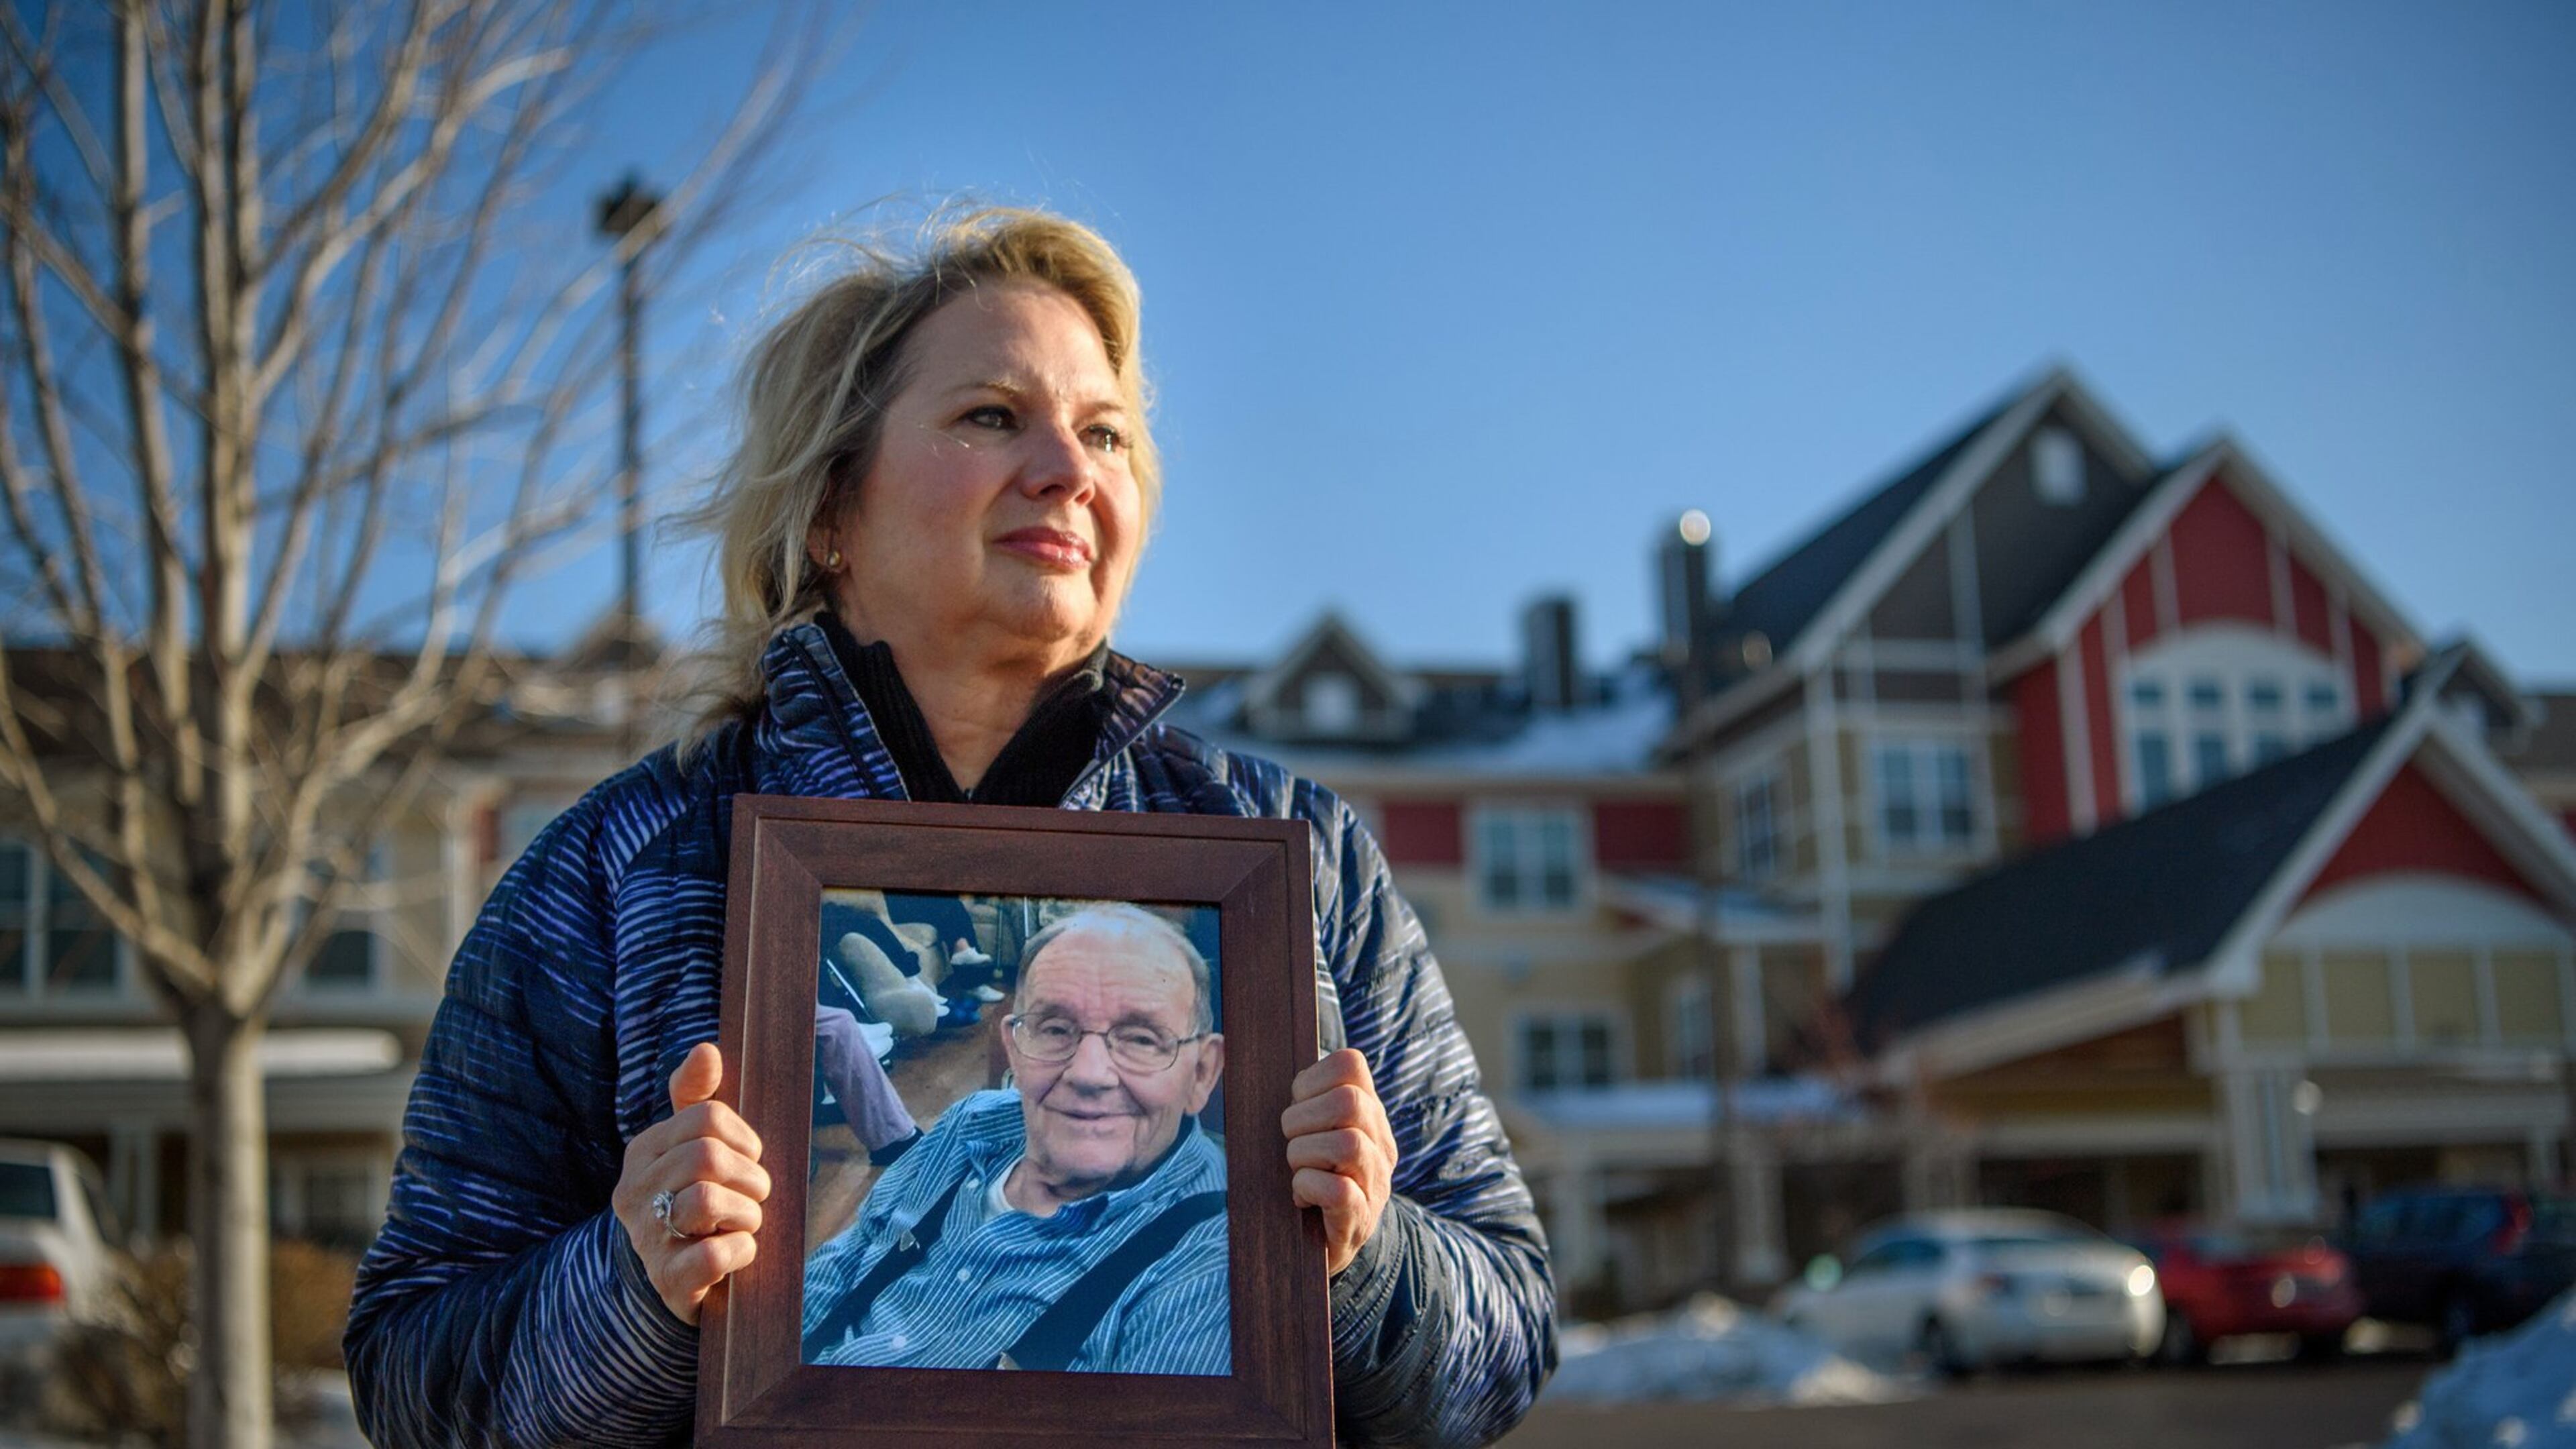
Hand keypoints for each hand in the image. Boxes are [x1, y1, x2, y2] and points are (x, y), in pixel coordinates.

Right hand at [611, 1042, 770, 1324]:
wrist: (671, 1279)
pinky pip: (713, 1256)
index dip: (743, 1137)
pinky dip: (741, 1252)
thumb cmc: (691, 1200)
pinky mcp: (667, 1282)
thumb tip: (706, 1049)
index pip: (706, 1117)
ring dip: (748, 1214)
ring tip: (744, 1224)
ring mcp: (646, 1238)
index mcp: (643, 1152)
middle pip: (708, 1156)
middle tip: (753, 1196)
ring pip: (708, 1201)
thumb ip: (696, 1097)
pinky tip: (738, 1253)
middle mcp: (634, 1192)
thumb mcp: (691, 1147)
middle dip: (750, 1177)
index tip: (747, 1159)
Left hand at [1281, 1048, 1396, 1275]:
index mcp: (1369, 1114)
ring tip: (1297, 1171)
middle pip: (1348, 1102)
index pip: (1351, 1063)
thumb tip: (1272, 1072)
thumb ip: (1305, 1100)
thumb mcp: (1310, 1132)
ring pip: (1347, 1143)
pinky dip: (1309, 1187)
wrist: (1319, 1249)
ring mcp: (1376, 1183)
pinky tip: (1300, 1196)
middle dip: (1301, 1119)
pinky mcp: (1360, 1219)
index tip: (1297, 1105)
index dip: (1311, 1079)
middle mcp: (1381, 1145)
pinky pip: (1339, 1191)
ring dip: (1303, 1155)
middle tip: (1291, 1143)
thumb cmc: (1305, 1180)